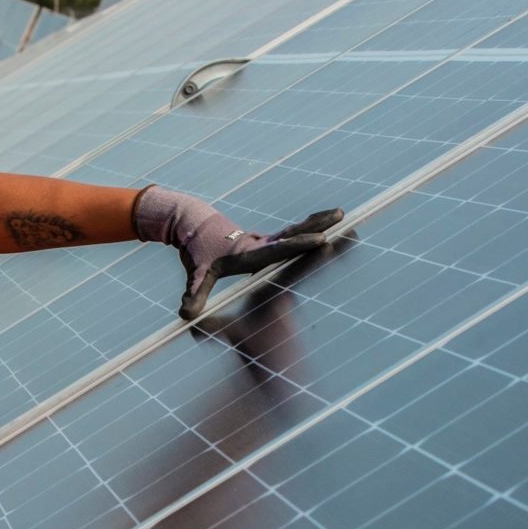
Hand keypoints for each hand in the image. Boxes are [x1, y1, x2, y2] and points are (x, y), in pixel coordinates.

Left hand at [133, 185, 342, 318]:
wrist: (193, 224)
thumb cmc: (197, 251)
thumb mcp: (196, 274)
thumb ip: (194, 294)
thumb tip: (185, 314)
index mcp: (249, 252)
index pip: (279, 249)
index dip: (299, 245)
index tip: (320, 240)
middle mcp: (261, 243)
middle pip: (295, 231)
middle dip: (318, 224)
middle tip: (341, 214)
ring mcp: (266, 239)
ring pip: (297, 229)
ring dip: (319, 221)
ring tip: (342, 214)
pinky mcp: (267, 240)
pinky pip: (293, 233)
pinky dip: (311, 228)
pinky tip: (327, 227)